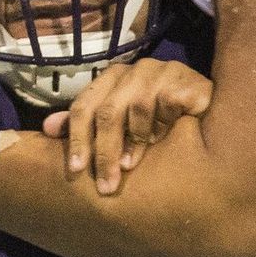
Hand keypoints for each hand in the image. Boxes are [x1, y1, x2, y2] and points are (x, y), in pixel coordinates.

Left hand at [43, 58, 213, 194]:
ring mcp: (160, 71)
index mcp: (112, 78)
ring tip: (130, 166)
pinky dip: (160, 126)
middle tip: (105, 186)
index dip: (76, 138)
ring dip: (133, 142)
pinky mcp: (184, 79)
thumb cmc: (160, 119)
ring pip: (135, 108)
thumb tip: (45, 129)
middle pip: (107, 112)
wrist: (210, 109)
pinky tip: (161, 140)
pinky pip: (165, 104)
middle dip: (103, 151)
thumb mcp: (121, 123)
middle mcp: (133, 71)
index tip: (74, 170)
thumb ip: (86, 124)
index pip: (84, 106)